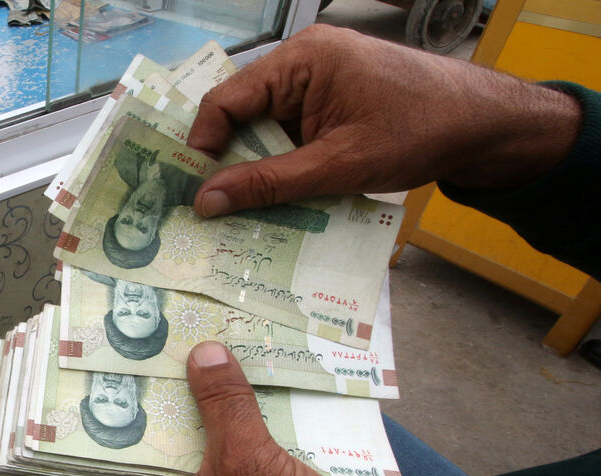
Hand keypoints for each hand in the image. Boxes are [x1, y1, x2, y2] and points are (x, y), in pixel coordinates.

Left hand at [145, 342, 490, 475]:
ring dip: (252, 389)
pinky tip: (296, 365)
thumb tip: (202, 354)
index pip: (145, 436)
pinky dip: (290, 408)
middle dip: (203, 378)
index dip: (145, 392)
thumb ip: (222, 405)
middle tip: (201, 318)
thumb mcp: (245, 461)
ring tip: (247, 327)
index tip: (144, 342)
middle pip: (197, 423)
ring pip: (245, 426)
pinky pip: (285, 436)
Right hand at [185, 25, 581, 216]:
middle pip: (242, 115)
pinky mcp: (331, 101)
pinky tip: (281, 199)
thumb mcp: (337, 165)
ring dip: (259, 169)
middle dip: (230, 163)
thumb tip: (205, 202)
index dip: (203, 146)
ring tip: (246, 211)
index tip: (194, 191)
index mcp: (301, 59)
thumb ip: (268, 184)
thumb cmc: (419, 132)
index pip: (226, 99)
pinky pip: (290, 134)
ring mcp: (318, 80)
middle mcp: (302, 62)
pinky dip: (284, 165)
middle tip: (214, 210)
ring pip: (264, 130)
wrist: (485, 125)